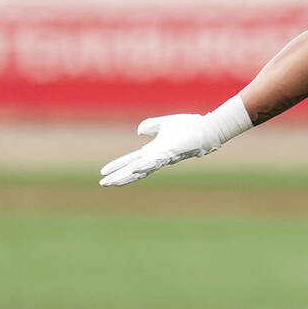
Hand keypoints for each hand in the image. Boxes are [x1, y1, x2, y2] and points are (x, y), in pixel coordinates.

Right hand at [99, 114, 217, 186]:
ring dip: (127, 176)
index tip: (103, 172)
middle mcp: (156, 157)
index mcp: (153, 151)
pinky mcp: (171, 153)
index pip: (131, 160)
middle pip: (132, 169)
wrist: (204, 129)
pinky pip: (156, 161)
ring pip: (142, 170)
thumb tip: (139, 131)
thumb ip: (152, 125)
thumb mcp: (164, 124)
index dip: (117, 166)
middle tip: (103, 184)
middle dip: (118, 177)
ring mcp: (163, 157)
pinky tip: (135, 169)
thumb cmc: (188, 127)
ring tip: (113, 182)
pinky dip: (146, 166)